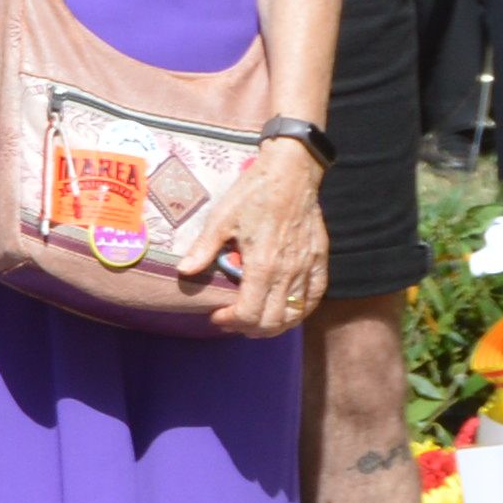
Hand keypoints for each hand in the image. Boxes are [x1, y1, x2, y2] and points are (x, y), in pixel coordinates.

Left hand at [204, 145, 330, 335]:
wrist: (291, 173)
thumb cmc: (253, 193)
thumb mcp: (221, 218)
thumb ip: (204, 248)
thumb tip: (184, 271)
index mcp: (262, 265)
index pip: (249, 313)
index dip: (230, 321)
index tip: (216, 316)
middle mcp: (288, 272)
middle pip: (273, 321)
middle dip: (249, 328)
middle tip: (233, 321)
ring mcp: (306, 267)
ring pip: (295, 314)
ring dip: (275, 325)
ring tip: (256, 321)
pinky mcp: (319, 260)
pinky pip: (314, 296)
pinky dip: (300, 310)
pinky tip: (287, 310)